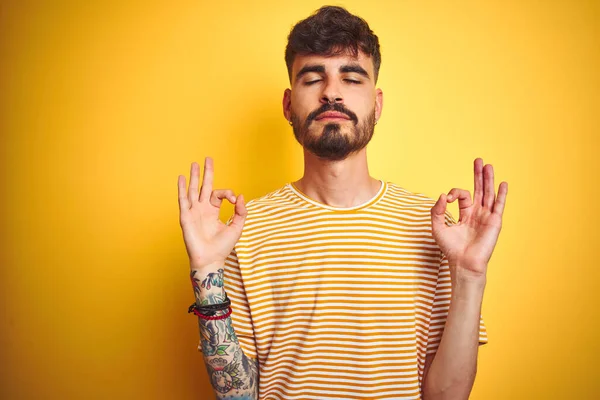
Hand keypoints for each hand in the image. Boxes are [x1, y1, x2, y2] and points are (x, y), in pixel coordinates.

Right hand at [177, 157, 246, 268]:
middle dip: (207, 173)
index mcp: (213, 211)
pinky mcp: (186, 216)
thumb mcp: (237, 227)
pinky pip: (183, 200)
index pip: (219, 194)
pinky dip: (182, 188)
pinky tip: (181, 178)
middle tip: (208, 158)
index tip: (234, 199)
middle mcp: (202, 209)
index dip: (228, 193)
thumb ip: (241, 211)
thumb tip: (241, 196)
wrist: (210, 259)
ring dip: (194, 177)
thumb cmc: (222, 247)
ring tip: (194, 163)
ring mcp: (194, 212)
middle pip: (204, 186)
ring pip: (193, 190)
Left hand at [430, 158, 507, 277]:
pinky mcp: (494, 222)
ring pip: (489, 194)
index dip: (454, 193)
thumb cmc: (451, 248)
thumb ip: (437, 211)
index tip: (447, 199)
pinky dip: (501, 194)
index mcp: (465, 213)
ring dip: (489, 179)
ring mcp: (486, 217)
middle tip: (478, 160)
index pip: (462, 195)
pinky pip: (499, 205)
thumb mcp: (437, 227)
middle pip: (479, 189)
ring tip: (488, 165)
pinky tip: (503, 183)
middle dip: (478, 175)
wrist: (463, 262)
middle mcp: (477, 213)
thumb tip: (442, 195)